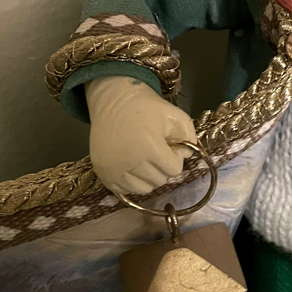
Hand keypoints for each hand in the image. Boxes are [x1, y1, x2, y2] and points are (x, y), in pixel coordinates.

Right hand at [86, 76, 196, 194]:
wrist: (112, 101)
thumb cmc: (145, 107)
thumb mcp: (174, 114)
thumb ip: (188, 136)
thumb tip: (186, 156)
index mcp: (149, 148)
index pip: (174, 170)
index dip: (174, 157)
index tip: (167, 145)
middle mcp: (130, 163)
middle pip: (159, 181)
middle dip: (162, 167)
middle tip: (156, 151)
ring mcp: (113, 170)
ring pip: (143, 189)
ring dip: (148, 177)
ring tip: (144, 159)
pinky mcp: (102, 173)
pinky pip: (125, 190)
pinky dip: (131, 182)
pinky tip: (131, 166)